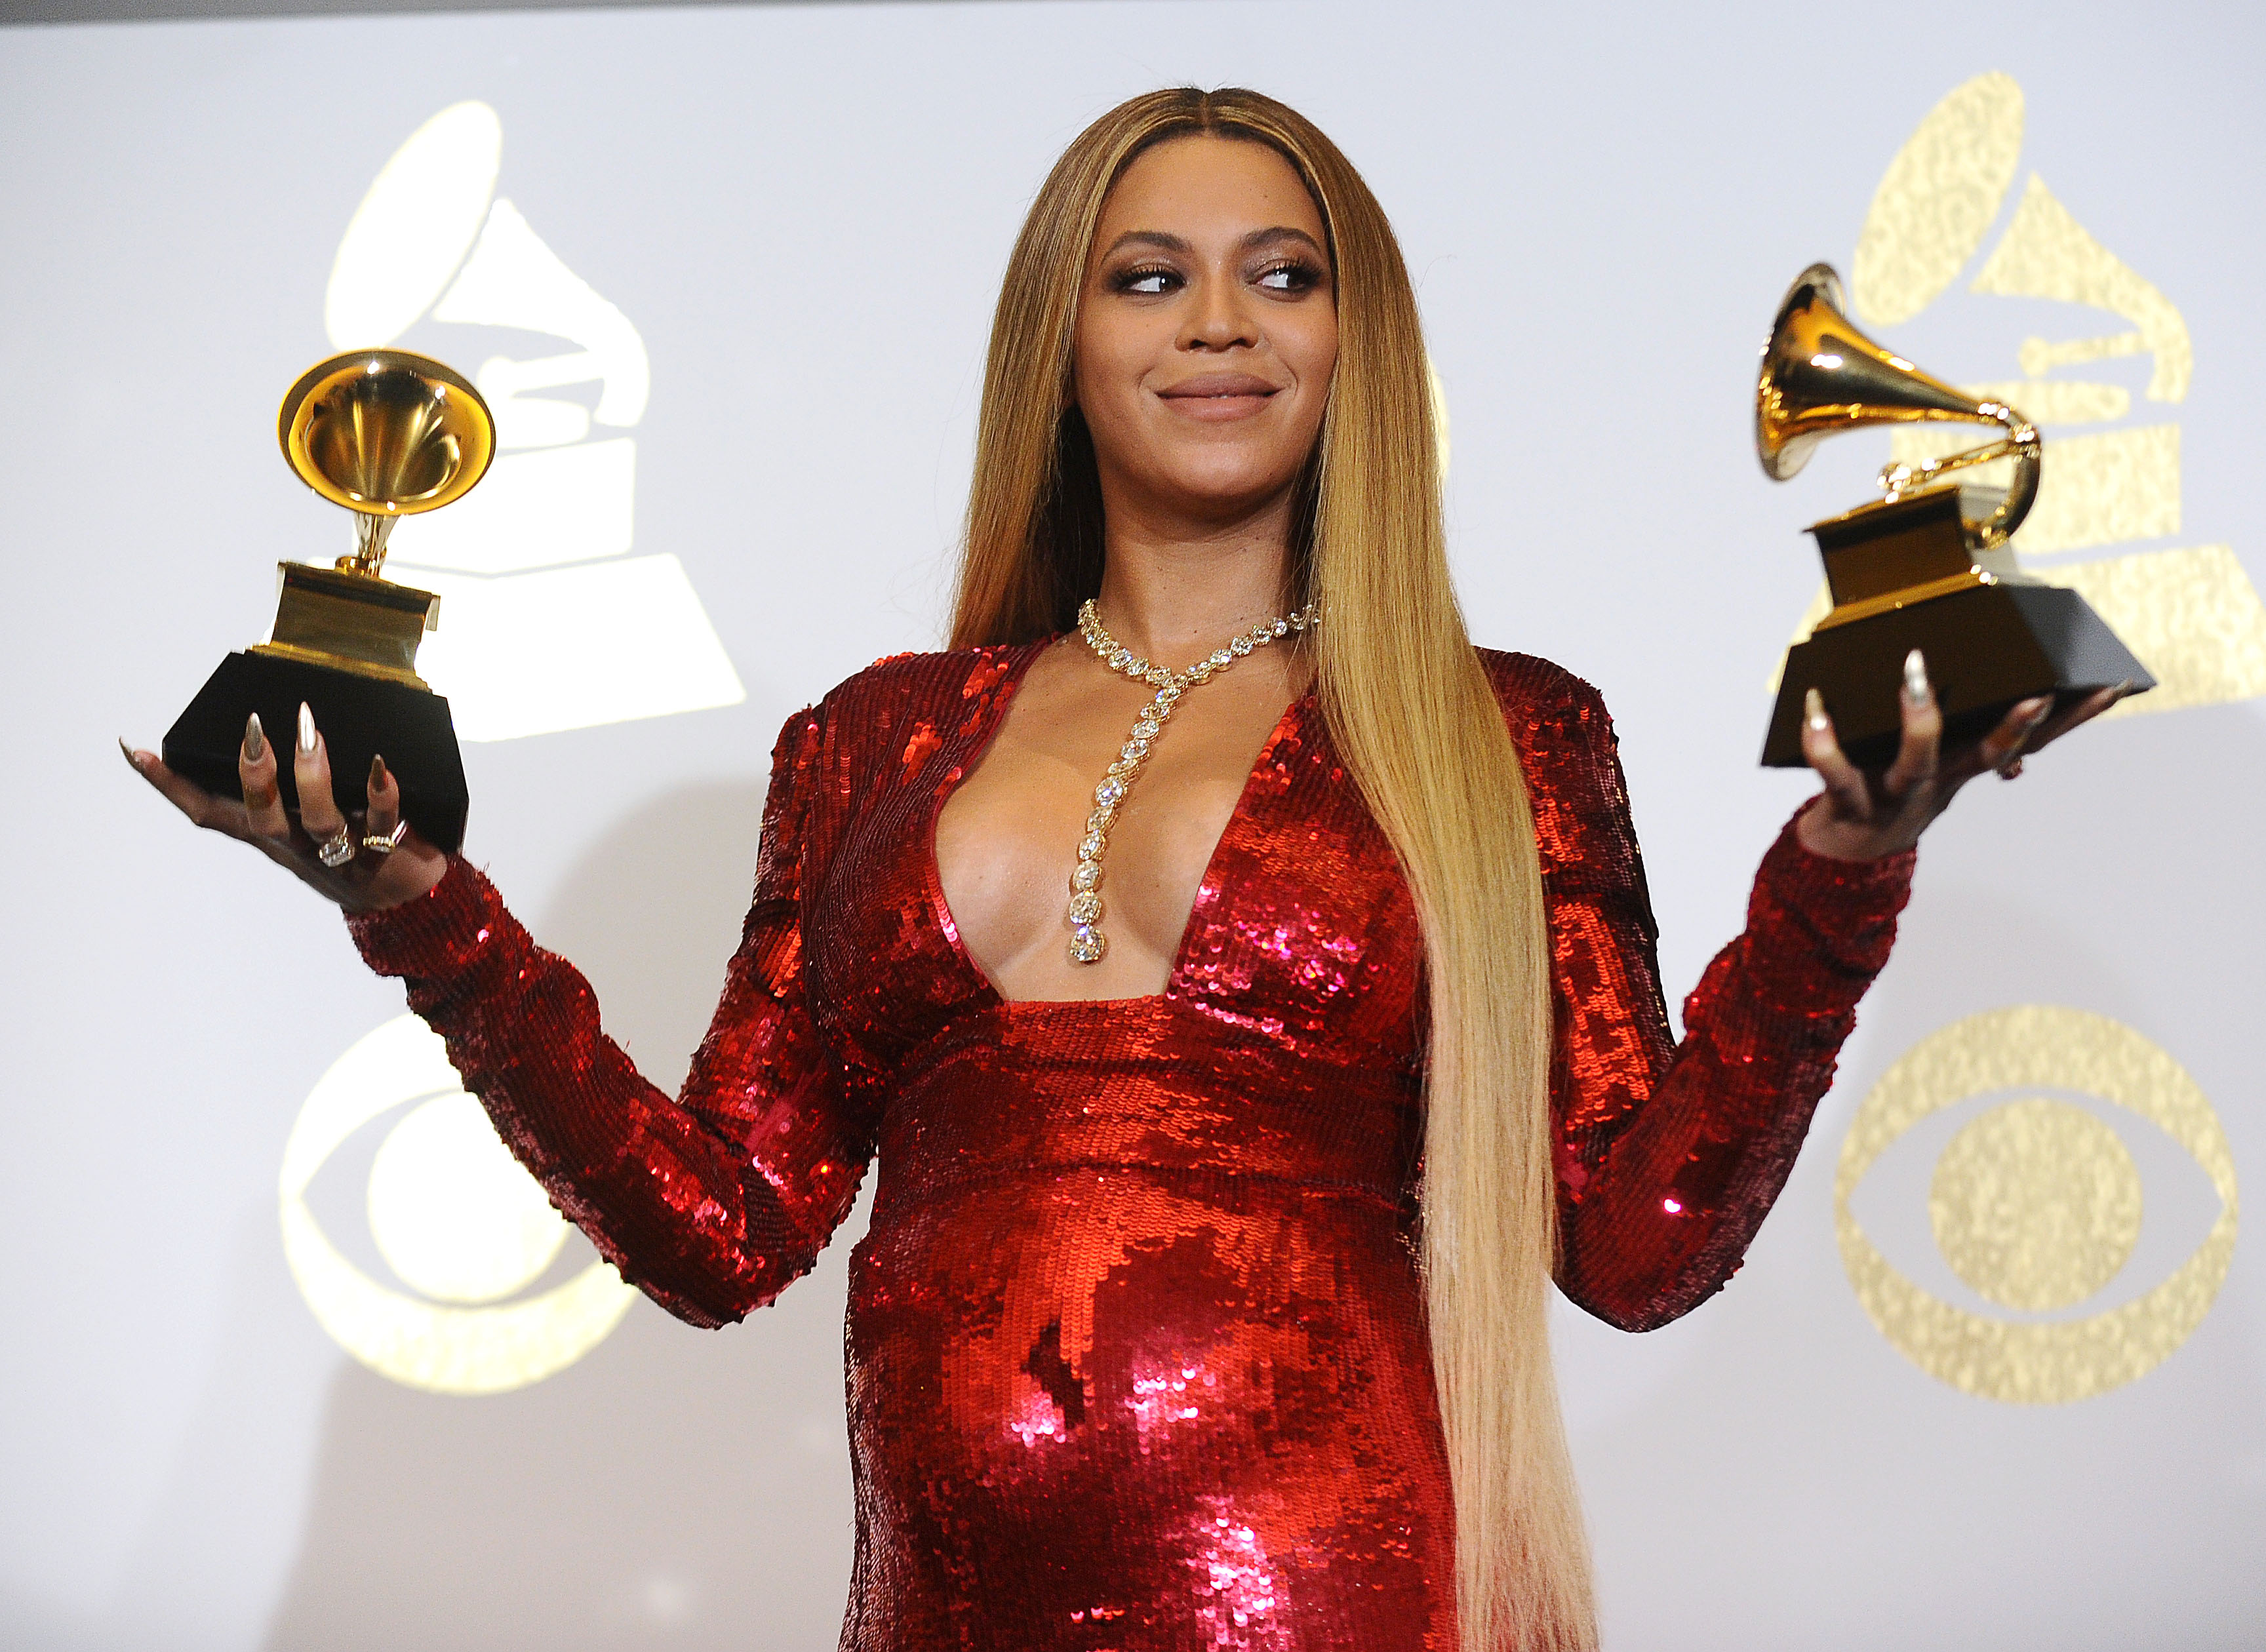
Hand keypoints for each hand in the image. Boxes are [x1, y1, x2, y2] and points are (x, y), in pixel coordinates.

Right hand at [122, 704, 447, 911]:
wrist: (407, 902)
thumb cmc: (351, 845)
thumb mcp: (308, 815)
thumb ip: (291, 780)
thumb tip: (278, 717)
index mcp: (269, 834)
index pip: (208, 811)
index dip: (171, 786)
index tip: (138, 750)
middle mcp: (296, 846)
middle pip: (261, 819)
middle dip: (253, 776)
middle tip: (253, 729)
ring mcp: (338, 855)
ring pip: (317, 820)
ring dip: (312, 777)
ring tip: (311, 733)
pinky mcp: (381, 857)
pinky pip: (379, 824)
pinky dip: (380, 793)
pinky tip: (379, 764)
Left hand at [1795, 651, 2130, 861]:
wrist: (1846, 862)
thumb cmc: (1895, 795)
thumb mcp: (1939, 772)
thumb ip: (1969, 742)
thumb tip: (2014, 714)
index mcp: (1965, 768)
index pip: (2033, 742)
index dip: (2073, 720)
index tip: (2112, 688)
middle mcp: (1939, 782)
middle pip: (1986, 755)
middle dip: (2013, 727)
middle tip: (2036, 695)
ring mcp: (1896, 795)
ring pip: (1915, 761)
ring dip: (1918, 721)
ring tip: (1915, 676)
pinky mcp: (1850, 803)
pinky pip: (1836, 773)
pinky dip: (1823, 742)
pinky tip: (1815, 709)